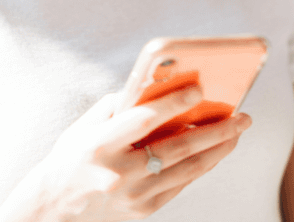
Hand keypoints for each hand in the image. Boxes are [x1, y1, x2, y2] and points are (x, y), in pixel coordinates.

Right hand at [0, 86, 251, 221]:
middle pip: (178, 148)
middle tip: (243, 114)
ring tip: (238, 129)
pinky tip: (218, 149)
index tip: (200, 88)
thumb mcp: (84, 128)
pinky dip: (203, 164)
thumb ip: (120, 106)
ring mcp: (133, 195)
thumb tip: (163, 84)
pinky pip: (182, 183)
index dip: (173, 104)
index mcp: (99, 146)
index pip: (143, 121)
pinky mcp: (143, 210)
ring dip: (219, 148)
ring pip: (188, 169)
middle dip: (216, 130)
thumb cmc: (72, 157)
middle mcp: (118, 173)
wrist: (50, 211)